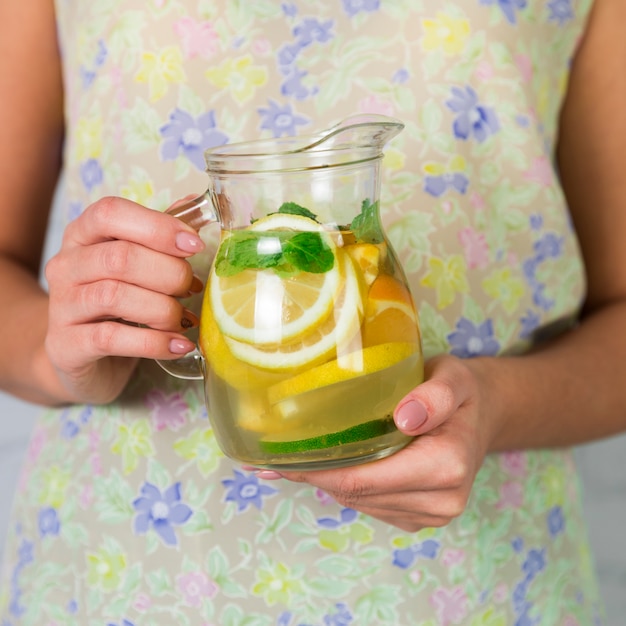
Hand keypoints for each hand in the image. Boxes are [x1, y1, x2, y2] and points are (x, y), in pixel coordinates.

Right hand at [44, 196, 204, 403]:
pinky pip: (111, 338)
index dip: (157, 226)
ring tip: (184, 320)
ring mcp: (62, 306)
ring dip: (163, 309)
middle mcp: (66, 265)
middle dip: (170, 274)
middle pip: (120, 257)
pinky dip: (154, 342)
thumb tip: (195, 203)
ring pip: (114, 297)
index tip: (195, 246)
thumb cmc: (119, 305)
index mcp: (83, 235)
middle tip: (191, 289)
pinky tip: (179, 345)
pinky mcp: (66, 345)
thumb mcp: (139, 265)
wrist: (87, 359)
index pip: (110, 213)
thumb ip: (160, 235)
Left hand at [269, 355, 493, 531]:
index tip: (282, 459)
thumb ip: (435, 396)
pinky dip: (345, 486)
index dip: (321, 471)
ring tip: (293, 460)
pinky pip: (370, 504)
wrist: (480, 416)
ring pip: (360, 502)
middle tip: (273, 458)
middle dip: (314, 477)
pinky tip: (327, 466)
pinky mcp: (418, 516)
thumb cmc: (462, 392)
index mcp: (447, 467)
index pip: (366, 479)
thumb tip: (405, 418)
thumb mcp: (455, 378)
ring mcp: (429, 514)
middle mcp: (441, 501)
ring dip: (326, 483)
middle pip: (358, 494)